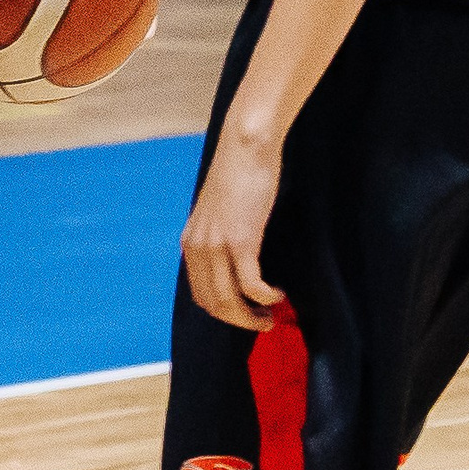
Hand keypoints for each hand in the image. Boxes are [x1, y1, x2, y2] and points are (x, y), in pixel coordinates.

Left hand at [181, 123, 285, 331]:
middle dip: (239, 321)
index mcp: (190, 243)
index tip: (246, 313)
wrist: (245, 147)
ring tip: (271, 315)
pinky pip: (251, 285)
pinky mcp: (240, 241)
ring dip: (252, 317)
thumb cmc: (239, 174)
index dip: (225, 311)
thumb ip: (220, 236)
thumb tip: (235, 259)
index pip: (200, 294)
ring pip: (229, 301)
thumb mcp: (220, 212)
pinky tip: (277, 294)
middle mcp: (197, 249)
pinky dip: (265, 297)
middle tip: (263, 322)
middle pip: (213, 304)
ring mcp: (217, 246)